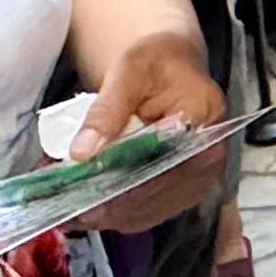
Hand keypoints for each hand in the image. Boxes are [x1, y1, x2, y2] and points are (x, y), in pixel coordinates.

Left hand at [70, 30, 227, 233]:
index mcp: (205, 126)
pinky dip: (116, 212)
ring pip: (149, 210)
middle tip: (67, 210)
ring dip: (109, 214)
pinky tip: (87, 210)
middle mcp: (208, 161)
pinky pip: (147, 211)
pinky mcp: (181, 191)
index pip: (162, 167)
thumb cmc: (156, 62)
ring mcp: (197, 180)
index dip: (122, 185)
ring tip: (70, 212)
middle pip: (155, 194)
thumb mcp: (129, 71)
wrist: (171, 65)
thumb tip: (81, 153)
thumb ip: (107, 110)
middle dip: (109, 204)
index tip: (86, 195)